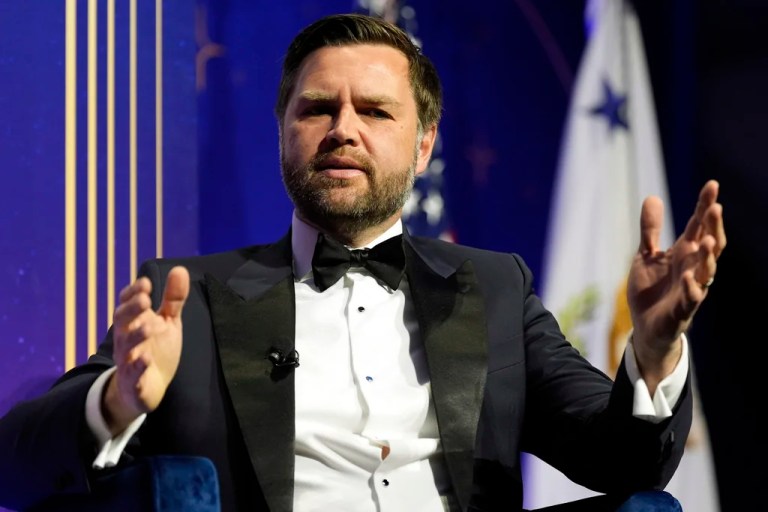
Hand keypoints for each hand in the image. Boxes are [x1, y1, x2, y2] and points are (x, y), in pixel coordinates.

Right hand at [103, 266, 189, 433]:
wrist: (148, 388)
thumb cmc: (157, 348)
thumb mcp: (168, 321)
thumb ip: (173, 298)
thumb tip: (180, 269)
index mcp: (134, 321)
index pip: (128, 303)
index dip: (133, 293)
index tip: (146, 283)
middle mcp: (127, 338)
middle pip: (122, 321)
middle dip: (132, 310)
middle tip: (146, 301)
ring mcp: (128, 360)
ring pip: (126, 347)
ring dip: (136, 337)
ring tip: (148, 327)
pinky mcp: (133, 382)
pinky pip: (132, 375)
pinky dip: (138, 368)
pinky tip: (146, 359)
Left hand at [627, 180, 725, 386]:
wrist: (645, 327)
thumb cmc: (651, 289)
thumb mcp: (646, 255)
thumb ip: (650, 230)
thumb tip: (653, 197)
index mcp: (684, 253)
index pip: (698, 225)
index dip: (705, 206)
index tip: (712, 184)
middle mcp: (692, 268)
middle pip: (709, 244)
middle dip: (712, 227)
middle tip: (715, 207)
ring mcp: (690, 288)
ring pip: (706, 271)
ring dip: (707, 256)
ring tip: (704, 239)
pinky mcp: (682, 309)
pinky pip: (691, 299)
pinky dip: (692, 289)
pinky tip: (689, 278)